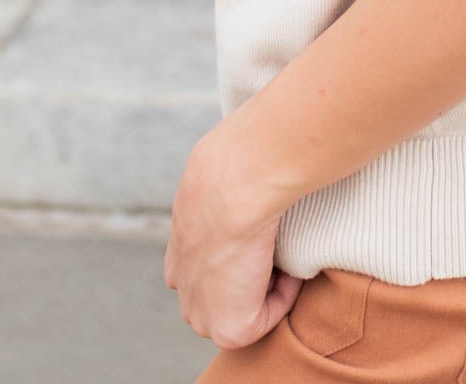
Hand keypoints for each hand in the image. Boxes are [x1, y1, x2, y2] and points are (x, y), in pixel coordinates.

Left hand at [164, 119, 305, 349]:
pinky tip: (285, 262)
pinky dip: (284, 295)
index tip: (260, 226)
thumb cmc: (234, 160)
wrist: (236, 180)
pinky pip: (265, 319)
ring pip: (243, 308)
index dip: (233, 251)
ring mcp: (201, 306)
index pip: (199, 265)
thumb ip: (226, 173)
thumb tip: (258, 138)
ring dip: (266, 285)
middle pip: (219, 291)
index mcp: (180, 243)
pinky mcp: (228, 326)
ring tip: (281, 248)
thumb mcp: (219, 162)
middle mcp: (183, 279)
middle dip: (249, 275)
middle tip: (275, 241)